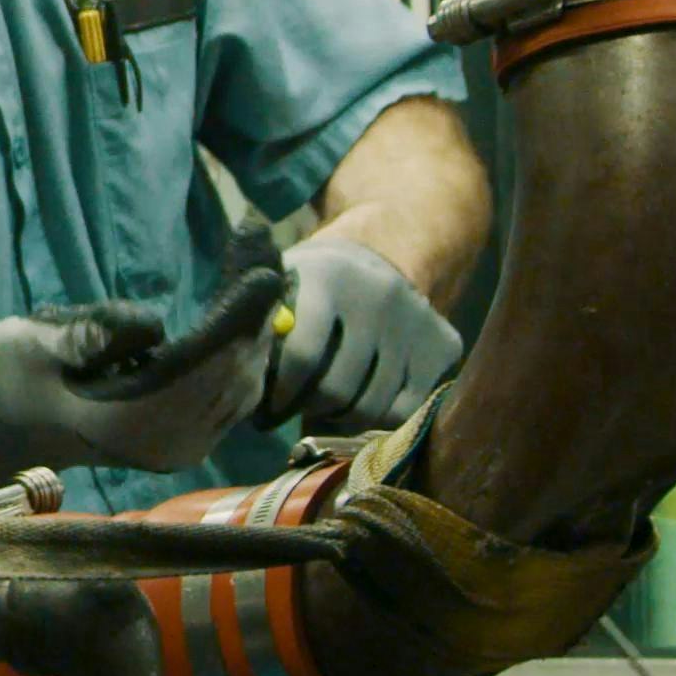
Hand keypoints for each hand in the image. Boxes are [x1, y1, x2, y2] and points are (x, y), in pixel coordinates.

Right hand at [0, 252, 288, 476]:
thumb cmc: (6, 379)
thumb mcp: (27, 346)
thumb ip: (86, 336)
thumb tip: (151, 326)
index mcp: (130, 424)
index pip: (202, 365)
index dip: (237, 315)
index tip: (263, 268)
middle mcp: (167, 444)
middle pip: (234, 368)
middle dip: (254, 303)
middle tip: (262, 236)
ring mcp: (181, 446)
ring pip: (243, 377)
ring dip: (254, 318)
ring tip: (259, 253)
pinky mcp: (187, 436)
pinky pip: (233, 387)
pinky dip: (244, 341)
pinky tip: (246, 299)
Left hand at [266, 234, 464, 431]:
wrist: (382, 255)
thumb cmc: (311, 285)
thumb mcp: (278, 283)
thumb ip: (254, 318)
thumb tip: (232, 377)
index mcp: (327, 275)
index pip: (302, 354)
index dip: (279, 393)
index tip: (265, 409)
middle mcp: (378, 295)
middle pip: (336, 389)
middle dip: (306, 409)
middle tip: (292, 412)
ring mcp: (416, 321)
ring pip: (370, 407)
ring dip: (339, 418)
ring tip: (322, 409)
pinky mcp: (443, 345)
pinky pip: (404, 411)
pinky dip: (376, 420)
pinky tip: (358, 404)